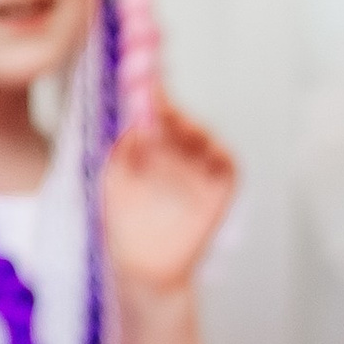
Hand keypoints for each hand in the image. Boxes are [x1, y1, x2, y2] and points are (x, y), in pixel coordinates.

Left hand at [102, 102, 237, 297]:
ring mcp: (200, 172)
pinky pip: (227, 166)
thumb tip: (139, 119)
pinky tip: (202, 150)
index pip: (155, 110)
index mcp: (151, 146)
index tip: (142, 74)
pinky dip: (218, 155)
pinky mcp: (219, 193)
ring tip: (168, 127)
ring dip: (189, 128)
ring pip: (204, 136)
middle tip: (152, 97)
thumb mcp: (116, 178)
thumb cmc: (124, 225)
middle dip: (168, 105)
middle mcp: (178, 153)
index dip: (152, 90)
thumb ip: (125, 148)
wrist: (141, 270)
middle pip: (180, 118)